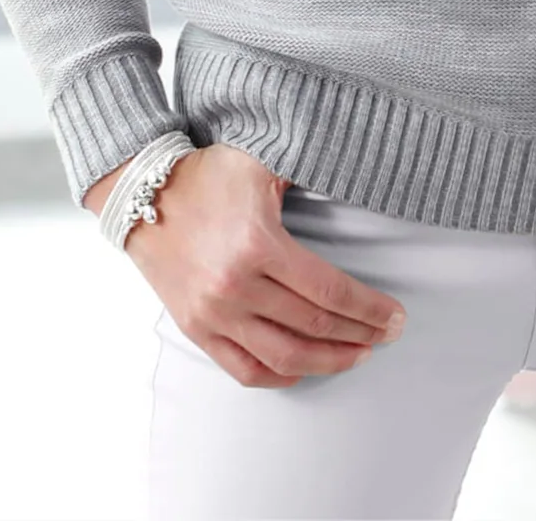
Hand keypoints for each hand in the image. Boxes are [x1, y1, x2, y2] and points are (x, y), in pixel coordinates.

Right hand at [94, 144, 407, 387]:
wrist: (141, 193)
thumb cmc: (206, 174)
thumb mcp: (259, 158)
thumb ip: (304, 170)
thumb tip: (352, 169)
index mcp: (258, 243)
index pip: (328, 289)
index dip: (368, 308)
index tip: (395, 316)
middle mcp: (236, 286)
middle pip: (313, 325)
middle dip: (360, 333)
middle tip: (388, 335)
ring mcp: (213, 313)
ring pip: (284, 357)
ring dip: (328, 361)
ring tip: (357, 355)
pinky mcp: (196, 329)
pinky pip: (244, 369)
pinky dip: (279, 376)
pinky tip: (304, 369)